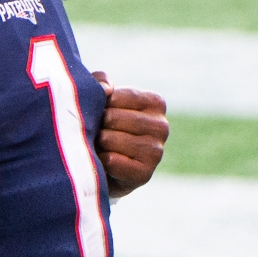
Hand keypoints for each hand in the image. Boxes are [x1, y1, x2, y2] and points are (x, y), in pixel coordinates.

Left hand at [92, 72, 168, 197]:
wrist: (98, 164)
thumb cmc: (100, 124)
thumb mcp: (99, 97)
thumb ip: (100, 82)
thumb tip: (106, 88)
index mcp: (155, 103)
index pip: (116, 96)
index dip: (98, 105)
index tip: (99, 113)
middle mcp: (162, 126)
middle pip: (112, 118)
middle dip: (96, 125)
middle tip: (96, 132)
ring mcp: (156, 152)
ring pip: (110, 139)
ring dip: (97, 143)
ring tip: (98, 146)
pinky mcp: (144, 174)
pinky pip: (112, 161)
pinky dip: (100, 161)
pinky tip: (102, 161)